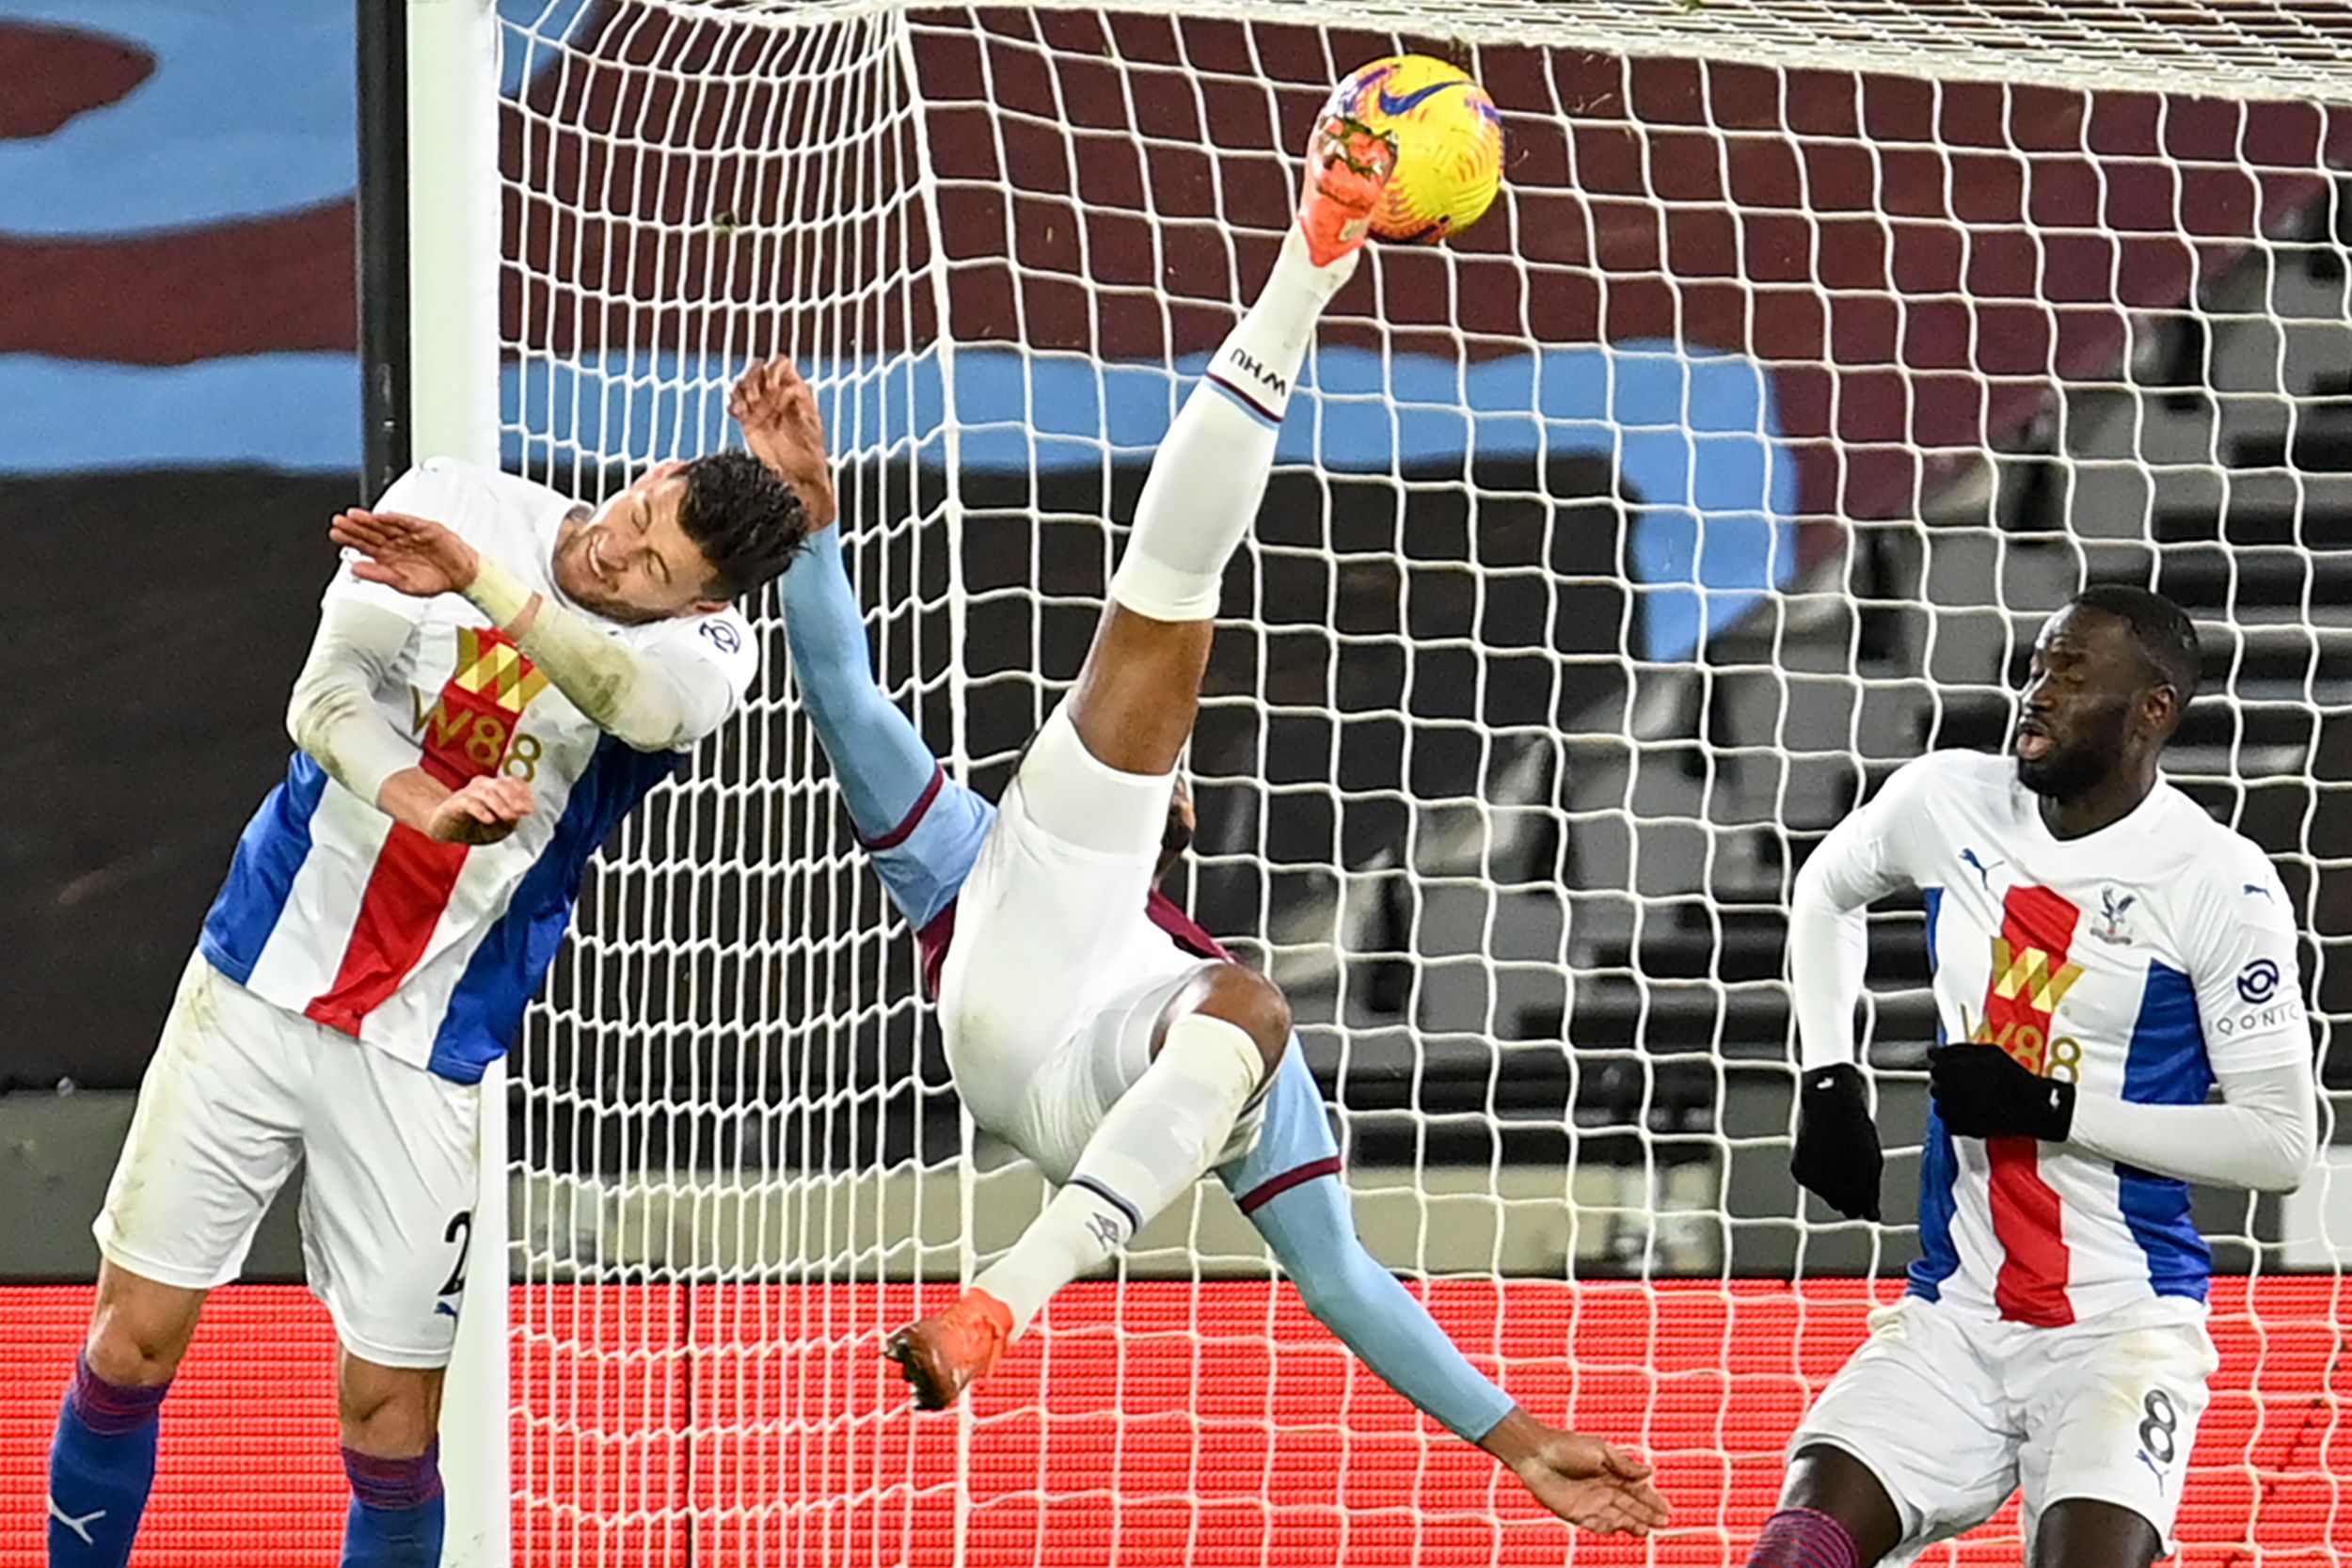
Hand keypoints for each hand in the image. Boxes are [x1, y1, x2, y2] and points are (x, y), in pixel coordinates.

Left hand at [331, 508, 480, 597]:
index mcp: (389, 557)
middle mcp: (397, 543)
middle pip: (372, 532)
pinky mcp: (426, 529)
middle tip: (338, 521)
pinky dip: (396, 518)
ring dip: (370, 520)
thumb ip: (378, 575)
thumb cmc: (435, 580)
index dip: (350, 539)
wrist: (463, 575)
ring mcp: (410, 535)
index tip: (335, 534)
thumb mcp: (403, 584)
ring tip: (354, 515)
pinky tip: (383, 516)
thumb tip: (355, 568)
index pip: (365, 545)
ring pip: (386, 525)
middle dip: (355, 527)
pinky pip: (408, 522)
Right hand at [422, 775, 534, 845]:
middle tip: (523, 811)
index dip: (524, 793)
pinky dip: (481, 811)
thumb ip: (511, 818)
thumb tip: (522, 814)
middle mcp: (482, 785)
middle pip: (501, 785)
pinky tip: (489, 819)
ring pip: (487, 793)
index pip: (513, 782)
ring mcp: (468, 792)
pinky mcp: (454, 804)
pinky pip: (469, 803)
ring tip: (510, 817)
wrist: (443, 827)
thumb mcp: (497, 825)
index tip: (531, 808)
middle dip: (515, 798)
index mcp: (495, 787)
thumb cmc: (473, 824)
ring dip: (501, 805)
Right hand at [728, 358, 838, 527]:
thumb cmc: (810, 457)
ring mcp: (762, 407)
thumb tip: (790, 388)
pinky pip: (735, 402)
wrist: (797, 480)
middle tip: (757, 398)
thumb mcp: (810, 429)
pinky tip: (737, 413)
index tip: (773, 386)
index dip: (775, 370)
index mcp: (796, 391)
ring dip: (741, 390)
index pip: (781, 364)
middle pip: (758, 368)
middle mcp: (778, 395)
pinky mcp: (749, 421)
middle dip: (754, 377)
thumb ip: (799, 407)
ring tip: (745, 407)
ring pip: (744, 382)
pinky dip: (733, 403)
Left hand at [1479, 1410, 1669, 1535]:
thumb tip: (1650, 1471)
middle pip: (1630, 1507)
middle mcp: (1604, 1490)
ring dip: (1632, 1524)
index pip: (1637, 1490)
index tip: (1667, 1510)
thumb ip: (1624, 1464)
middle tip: (1662, 1523)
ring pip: (1617, 1518)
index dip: (1652, 1500)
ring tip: (1645, 1529)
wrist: (1536, 1453)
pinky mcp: (1576, 1513)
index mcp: (1612, 1473)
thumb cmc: (1567, 1446)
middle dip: (1646, 1515)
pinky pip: (1597, 1524)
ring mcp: (1591, 1503)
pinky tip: (1620, 1528)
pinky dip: (1609, 1527)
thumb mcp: (1601, 1451)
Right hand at [1792, 1062, 1882, 1220]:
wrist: (1829, 1107)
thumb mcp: (1873, 1162)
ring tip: (1839, 1157)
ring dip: (1833, 1184)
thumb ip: (1871, 1191)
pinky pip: (1812, 1181)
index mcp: (1858, 1188)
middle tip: (1854, 1177)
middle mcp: (1835, 1190)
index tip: (1871, 1206)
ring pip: (1827, 1194)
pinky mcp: (1800, 1172)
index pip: (1866, 1212)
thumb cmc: (1855, 1132)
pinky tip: (1824, 1155)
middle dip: (1850, 1197)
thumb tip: (1871, 1216)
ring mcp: (1815, 1182)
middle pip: (1844, 1206)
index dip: (1869, 1208)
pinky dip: (1818, 1172)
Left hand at [1928, 1042, 2073, 1139]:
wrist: (2033, 1106)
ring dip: (1950, 1099)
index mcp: (1953, 1068)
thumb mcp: (1989, 1053)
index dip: (1942, 1060)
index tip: (1949, 1062)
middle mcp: (1949, 1089)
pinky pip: (1949, 1122)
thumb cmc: (2015, 1078)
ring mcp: (1954, 1110)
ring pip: (1940, 1103)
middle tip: (1963, 1081)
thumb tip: (1940, 1049)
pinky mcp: (1962, 1128)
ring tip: (1970, 1097)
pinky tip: (1972, 1111)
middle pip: (1936, 1082)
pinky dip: (1956, 1117)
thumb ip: (1960, 1050)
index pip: (1934, 1059)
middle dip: (1946, 1080)